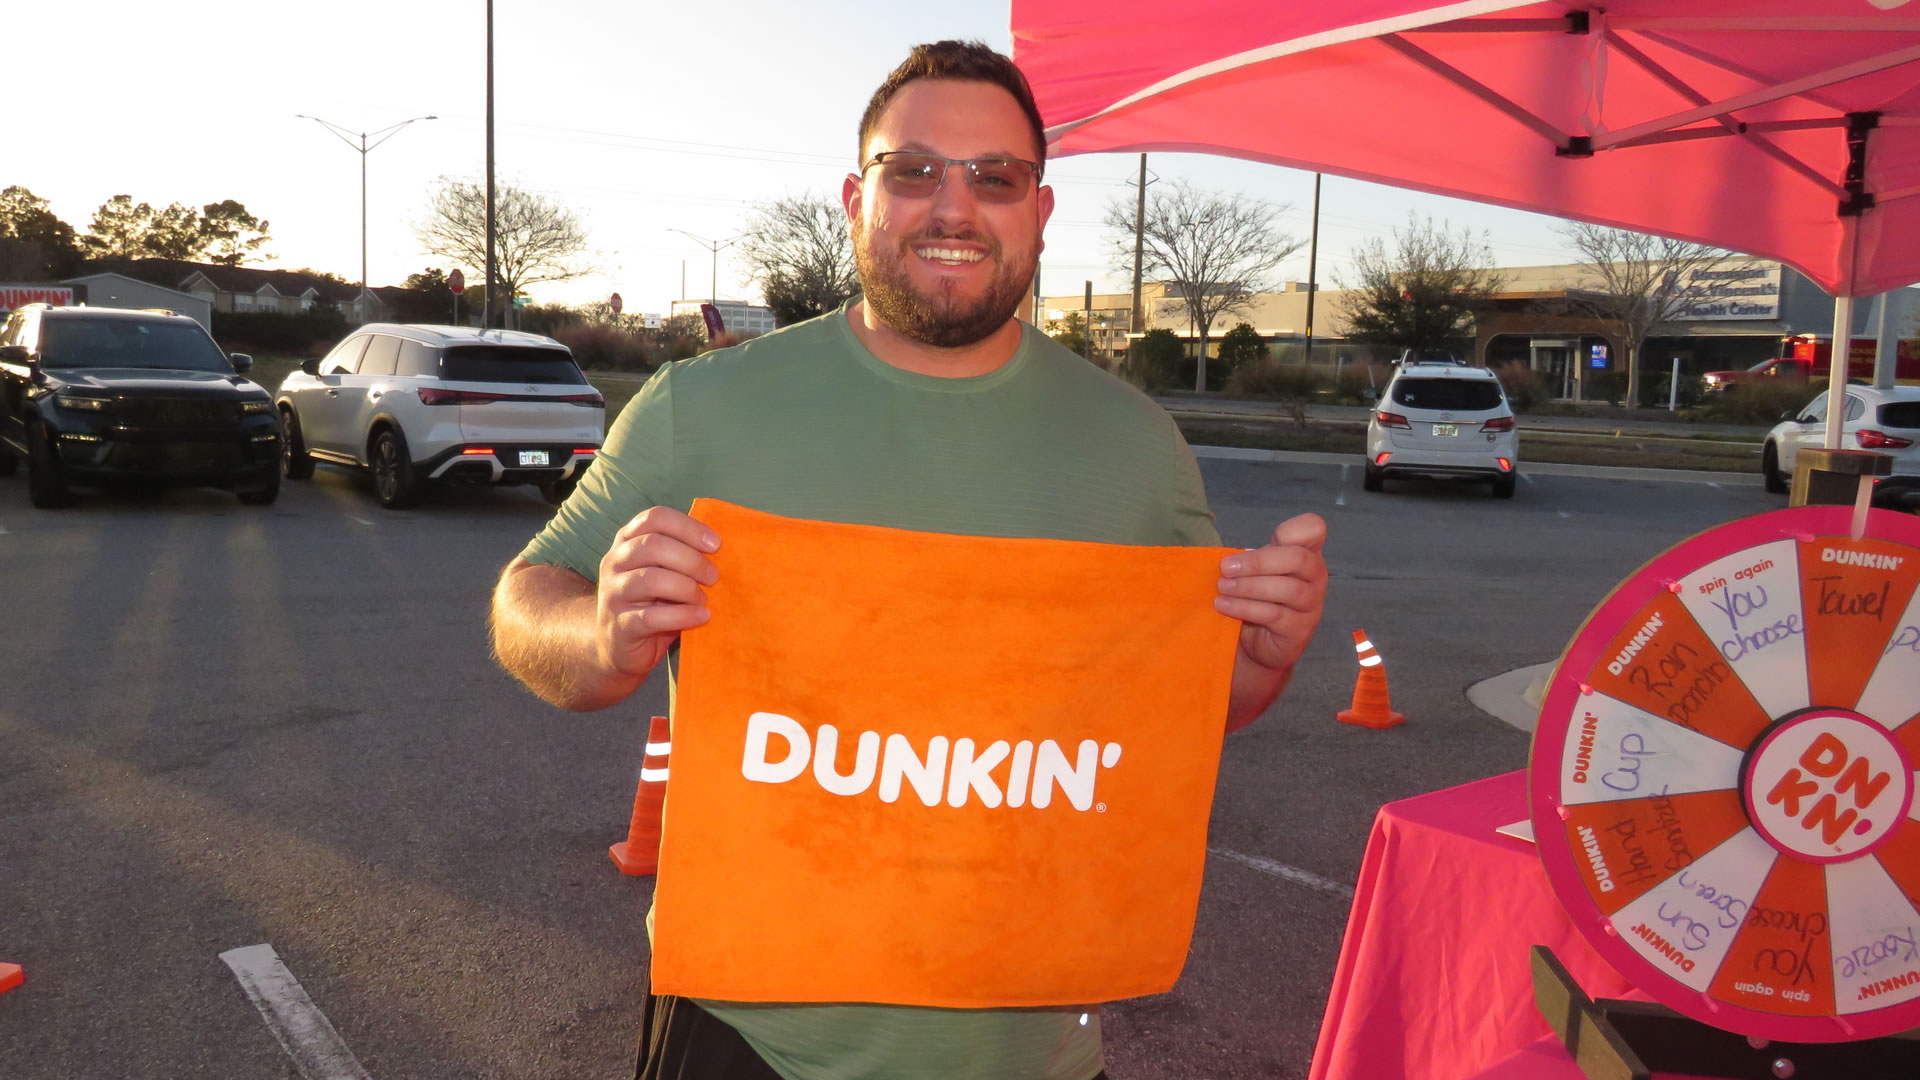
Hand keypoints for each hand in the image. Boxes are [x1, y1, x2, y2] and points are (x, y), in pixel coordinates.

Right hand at [595, 506, 720, 679]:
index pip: (655, 518)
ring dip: (687, 588)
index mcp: (627, 541)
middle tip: (714, 577)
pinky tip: (702, 616)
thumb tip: (721, 548)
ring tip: (703, 599)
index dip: (688, 527)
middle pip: (653, 545)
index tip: (715, 545)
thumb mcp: (664, 572)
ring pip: (651, 579)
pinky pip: (652, 617)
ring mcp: (613, 594)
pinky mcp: (619, 626)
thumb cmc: (650, 603)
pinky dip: (683, 616)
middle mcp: (615, 562)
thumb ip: (682, 556)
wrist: (617, 645)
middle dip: (692, 560)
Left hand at [1215, 514, 1327, 674]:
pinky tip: (1224, 605)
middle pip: (1298, 559)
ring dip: (1248, 587)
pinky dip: (1245, 608)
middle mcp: (1316, 576)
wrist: (1259, 641)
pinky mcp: (1300, 630)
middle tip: (1225, 568)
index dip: (1295, 529)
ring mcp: (1312, 605)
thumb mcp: (1256, 571)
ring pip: (1287, 589)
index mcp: (1306, 553)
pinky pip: (1275, 615)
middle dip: (1258, 562)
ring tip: (1222, 588)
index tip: (1269, 538)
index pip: (1313, 529)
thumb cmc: (1259, 597)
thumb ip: (1252, 557)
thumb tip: (1226, 558)